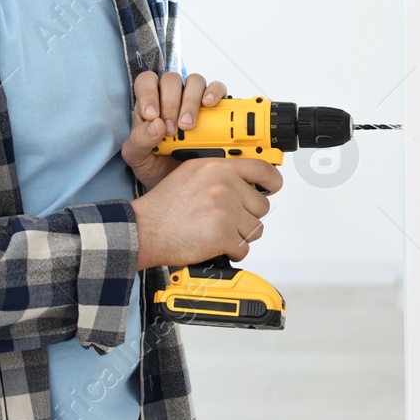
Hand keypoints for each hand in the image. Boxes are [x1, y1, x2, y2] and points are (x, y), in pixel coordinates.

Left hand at [120, 70, 227, 190]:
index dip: (148, 93)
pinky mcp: (214, 107)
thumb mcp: (137, 157)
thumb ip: (139, 140)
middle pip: (172, 80)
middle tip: (172, 130)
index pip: (146, 82)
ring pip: (194, 81)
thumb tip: (156, 125)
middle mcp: (172, 96)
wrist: (177, 183)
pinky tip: (209, 105)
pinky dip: (215, 93)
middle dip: (171, 104)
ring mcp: (194, 99)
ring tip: (188, 125)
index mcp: (149, 102)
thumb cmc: (153, 165)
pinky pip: (217, 89)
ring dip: (191, 101)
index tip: (152, 116)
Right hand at [130, 156, 282, 269]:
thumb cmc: (164, 206)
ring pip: (255, 228)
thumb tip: (246, 183)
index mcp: (217, 167)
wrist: (144, 229)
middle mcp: (223, 185)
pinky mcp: (223, 234)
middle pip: (261, 205)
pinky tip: (213, 244)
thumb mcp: (190, 174)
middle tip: (226, 220)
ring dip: (239, 235)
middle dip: (247, 216)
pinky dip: (231, 251)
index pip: (261, 168)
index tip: (274, 186)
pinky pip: (244, 248)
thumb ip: (219, 174)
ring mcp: (225, 210)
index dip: (273, 180)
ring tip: (216, 232)